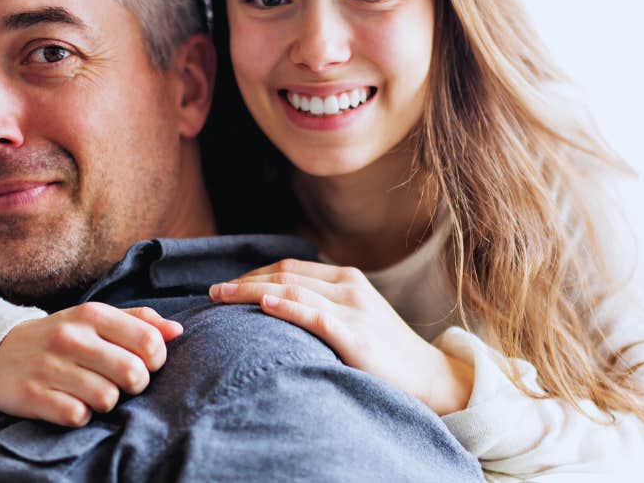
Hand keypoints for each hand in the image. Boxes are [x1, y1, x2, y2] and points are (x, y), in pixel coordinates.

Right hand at [0, 302, 182, 425]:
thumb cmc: (59, 337)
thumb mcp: (94, 319)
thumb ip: (138, 321)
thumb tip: (177, 330)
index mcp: (92, 314)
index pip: (149, 342)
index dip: (156, 361)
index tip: (143, 364)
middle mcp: (71, 337)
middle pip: (133, 374)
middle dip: (134, 385)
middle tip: (120, 383)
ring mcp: (49, 366)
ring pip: (107, 398)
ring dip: (106, 402)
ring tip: (92, 393)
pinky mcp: (31, 394)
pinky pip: (76, 416)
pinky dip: (79, 415)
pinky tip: (71, 404)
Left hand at [209, 259, 472, 415]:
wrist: (430, 376)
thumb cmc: (387, 351)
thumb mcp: (357, 315)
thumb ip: (324, 303)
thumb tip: (278, 304)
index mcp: (347, 278)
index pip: (289, 267)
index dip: (253, 273)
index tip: (227, 286)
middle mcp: (348, 287)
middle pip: (284, 274)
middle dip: (244, 281)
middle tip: (213, 293)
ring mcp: (353, 310)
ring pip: (291, 290)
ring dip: (251, 292)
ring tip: (221, 298)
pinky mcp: (356, 336)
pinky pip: (314, 316)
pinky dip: (286, 308)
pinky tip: (264, 305)